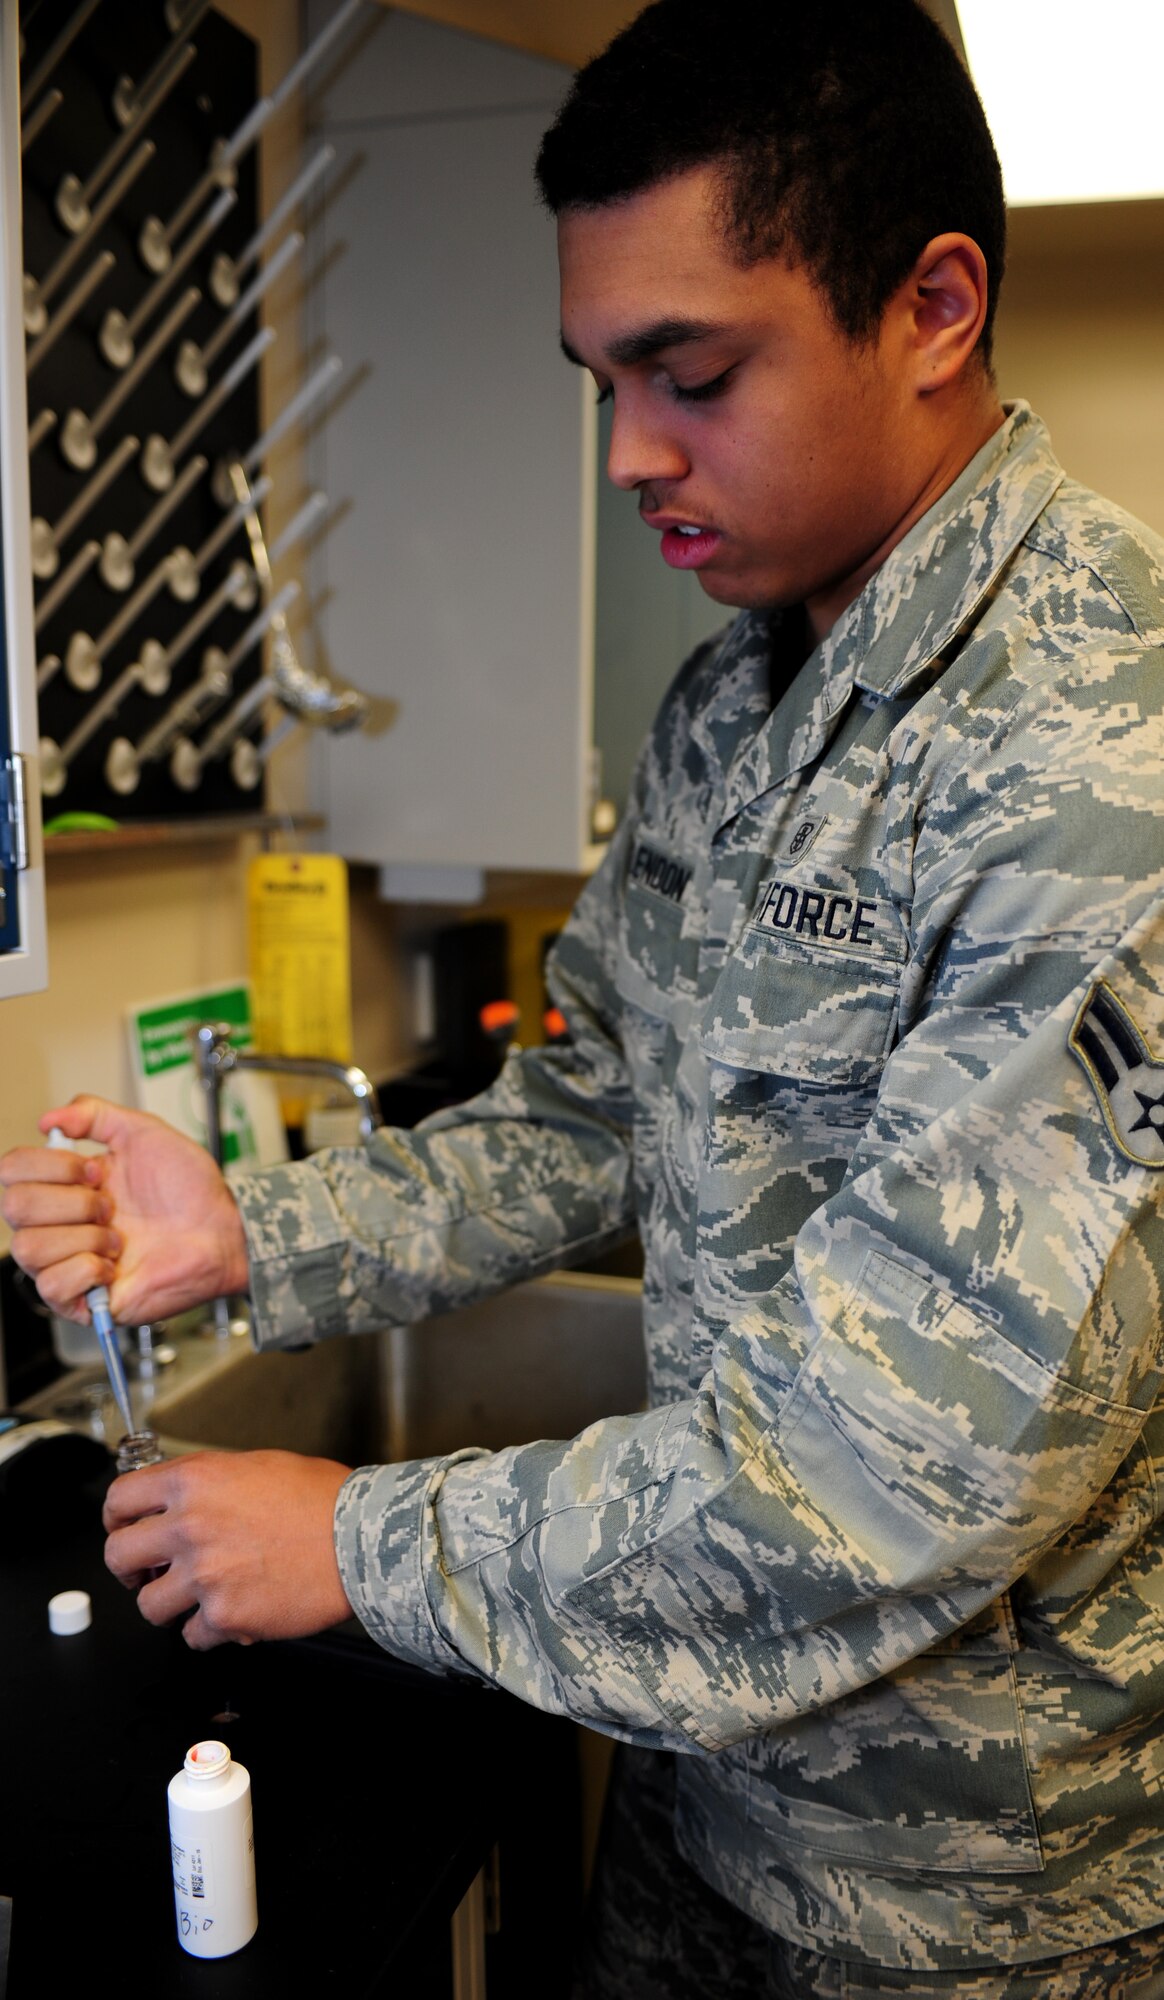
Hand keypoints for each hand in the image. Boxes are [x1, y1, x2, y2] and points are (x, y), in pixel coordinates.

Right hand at [0, 1096, 248, 1324]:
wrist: (223, 1229)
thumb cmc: (190, 1189)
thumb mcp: (143, 1133)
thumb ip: (93, 1113)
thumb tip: (48, 1119)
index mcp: (65, 1184)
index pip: (13, 1169)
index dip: (50, 1166)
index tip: (95, 1170)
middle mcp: (61, 1222)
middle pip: (15, 1207)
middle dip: (71, 1202)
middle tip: (111, 1205)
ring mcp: (69, 1262)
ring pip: (29, 1249)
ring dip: (83, 1237)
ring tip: (118, 1237)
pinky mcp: (84, 1301)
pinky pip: (52, 1287)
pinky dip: (86, 1270)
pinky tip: (114, 1265)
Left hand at [103, 1448, 353, 1649]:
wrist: (361, 1539)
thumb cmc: (323, 1500)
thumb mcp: (257, 1467)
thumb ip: (210, 1484)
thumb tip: (183, 1502)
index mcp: (194, 1481)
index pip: (119, 1499)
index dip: (118, 1518)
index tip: (126, 1529)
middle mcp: (190, 1527)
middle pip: (118, 1556)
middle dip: (130, 1568)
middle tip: (148, 1572)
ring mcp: (204, 1576)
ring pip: (149, 1606)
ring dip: (169, 1605)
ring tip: (196, 1599)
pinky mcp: (225, 1617)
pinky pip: (193, 1637)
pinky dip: (210, 1631)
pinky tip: (233, 1615)